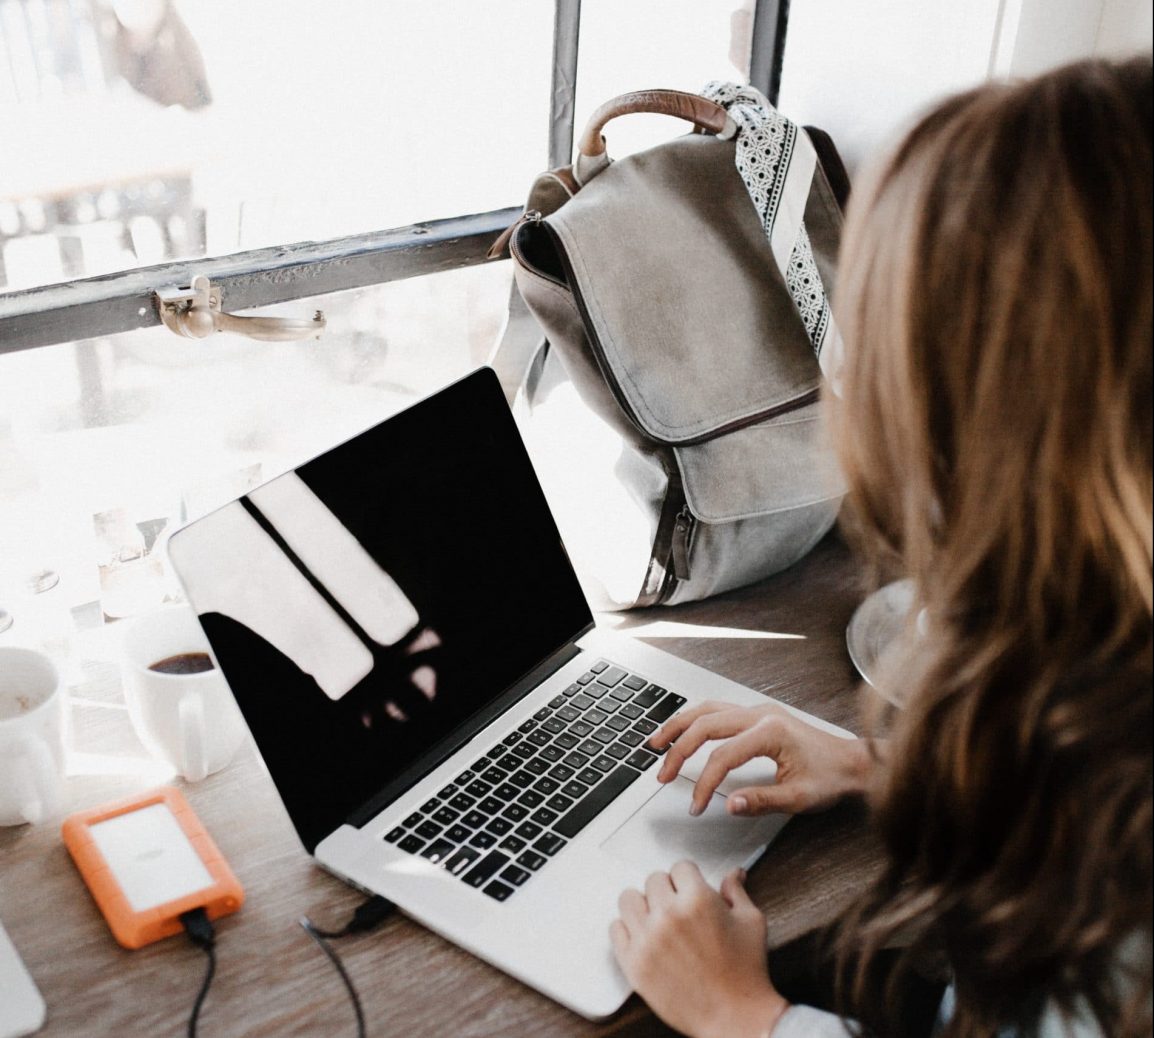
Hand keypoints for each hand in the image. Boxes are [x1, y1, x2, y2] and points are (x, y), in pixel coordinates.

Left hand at [610, 863, 787, 1037]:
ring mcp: (647, 939)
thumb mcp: (750, 922)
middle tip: (678, 907)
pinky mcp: (633, 963)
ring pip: (629, 899)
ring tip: (657, 918)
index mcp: (698, 900)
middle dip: (668, 890)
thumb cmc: (746, 972)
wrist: (735, 1017)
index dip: (689, 878)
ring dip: (643, 905)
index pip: (680, 867)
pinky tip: (644, 937)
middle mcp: (668, 915)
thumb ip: (736, 892)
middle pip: (653, 880)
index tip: (690, 888)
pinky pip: (615, 929)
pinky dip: (627, 930)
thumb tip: (734, 873)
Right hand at [650, 701, 874, 816]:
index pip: (722, 756)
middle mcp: (760, 714)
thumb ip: (761, 800)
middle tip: (662, 774)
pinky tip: (683, 731)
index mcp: (770, 732)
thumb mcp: (799, 798)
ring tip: (657, 743)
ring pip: (707, 710)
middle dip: (678, 750)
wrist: (853, 762)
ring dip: (679, 726)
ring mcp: (758, 711)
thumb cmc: (832, 778)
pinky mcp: (758, 715)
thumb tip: (729, 804)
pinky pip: (717, 710)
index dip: (704, 783)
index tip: (696, 805)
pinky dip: (695, 720)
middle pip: (705, 724)